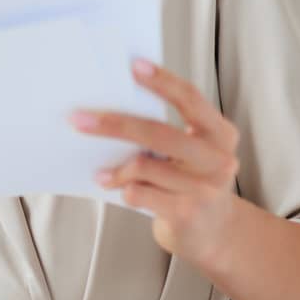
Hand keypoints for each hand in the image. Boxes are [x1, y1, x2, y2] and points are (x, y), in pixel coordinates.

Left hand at [69, 57, 242, 268]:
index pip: (190, 98)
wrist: (215, 233)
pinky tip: (113, 186)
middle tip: (80, 119)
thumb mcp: (192, 152)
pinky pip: (140, 193)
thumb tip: (113, 106)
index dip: (162, 81)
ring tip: (101, 171)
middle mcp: (218, 160)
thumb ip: (167, 131)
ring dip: (116, 167)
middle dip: (114, 124)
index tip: (134, 66)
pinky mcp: (186, 214)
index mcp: (220, 134)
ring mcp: (204, 189)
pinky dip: (121, 187)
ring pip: (144, 165)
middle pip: (159, 132)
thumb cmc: (192, 182)